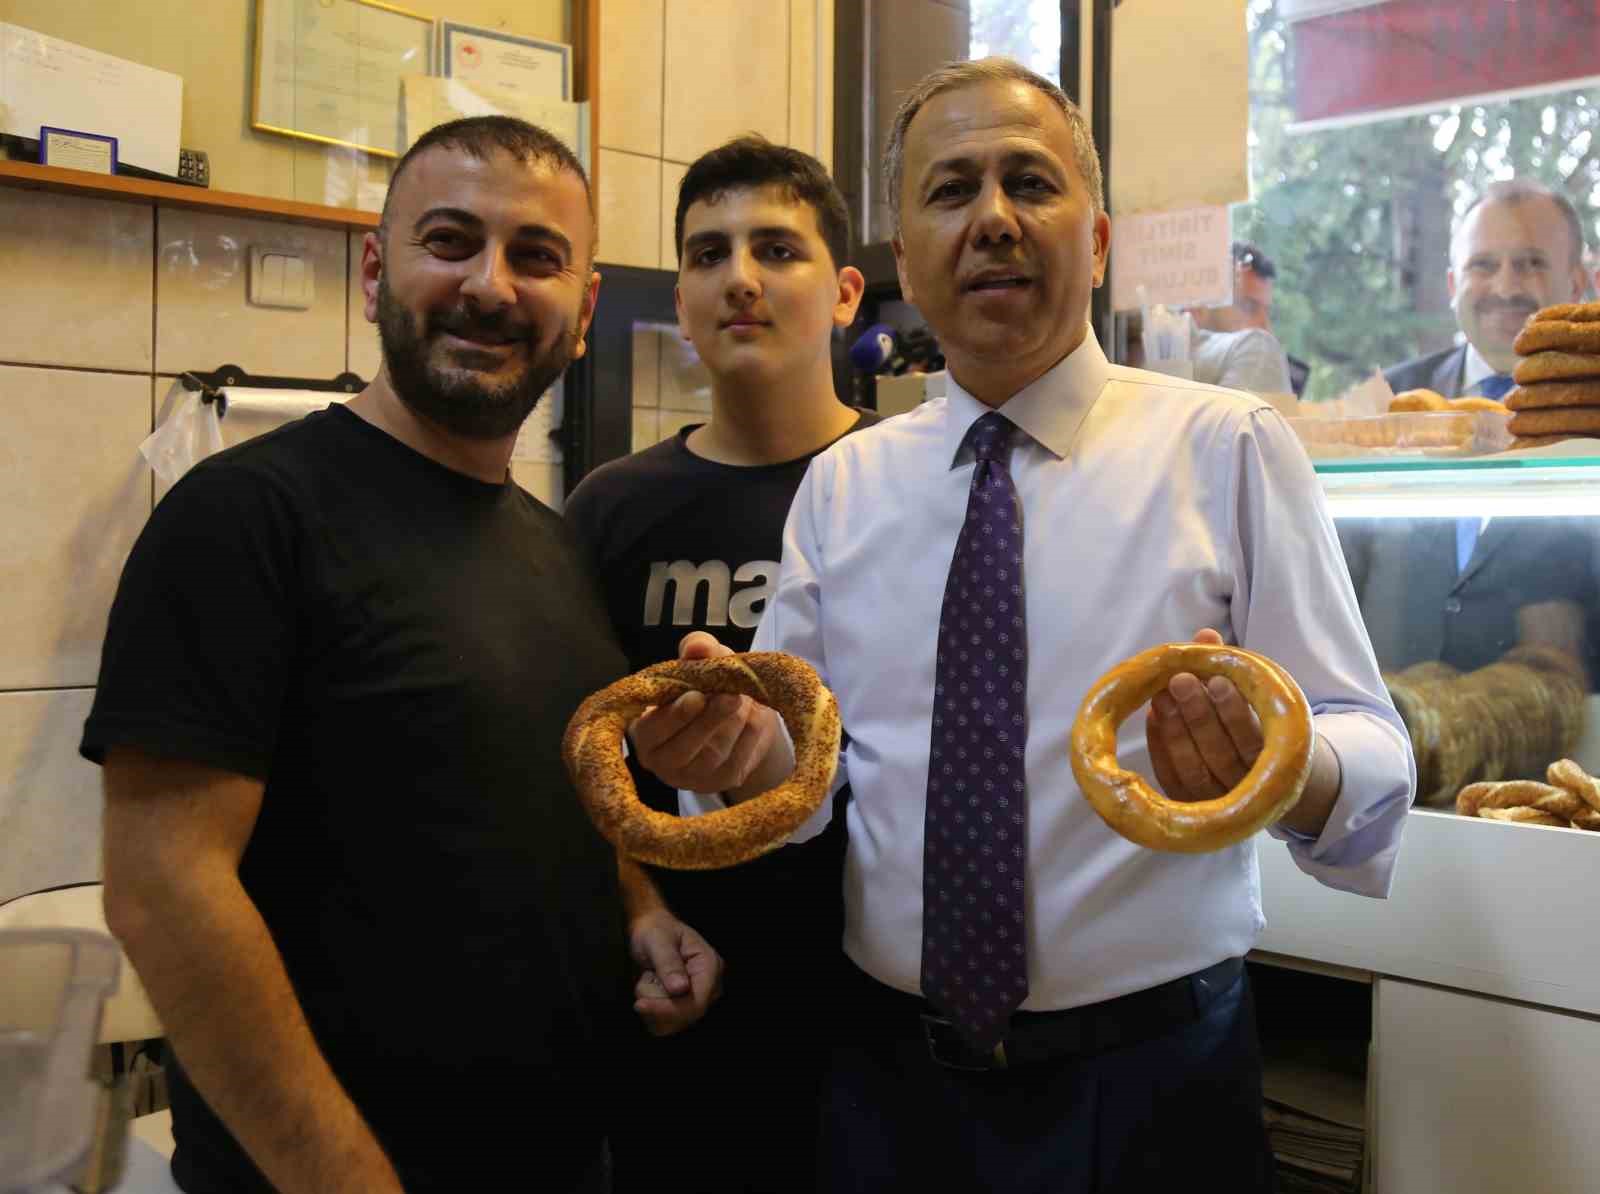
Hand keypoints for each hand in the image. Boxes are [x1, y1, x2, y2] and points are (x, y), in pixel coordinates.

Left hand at [628, 907, 722, 1035]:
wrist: (651, 931)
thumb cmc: (656, 930)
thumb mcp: (658, 940)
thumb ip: (668, 963)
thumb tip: (680, 989)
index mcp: (710, 966)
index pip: (696, 1003)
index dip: (668, 1009)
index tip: (639, 1004)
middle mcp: (710, 986)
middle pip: (684, 1016)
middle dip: (656, 1003)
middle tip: (645, 978)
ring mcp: (698, 998)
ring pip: (672, 1023)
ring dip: (652, 1004)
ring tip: (649, 979)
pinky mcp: (686, 1006)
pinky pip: (666, 1024)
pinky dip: (651, 1010)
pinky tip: (651, 990)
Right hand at [631, 632, 780, 794]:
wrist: (742, 714)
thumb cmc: (709, 686)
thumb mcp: (702, 661)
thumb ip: (697, 650)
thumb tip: (698, 646)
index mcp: (646, 732)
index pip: (652, 731)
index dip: (674, 715)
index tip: (697, 696)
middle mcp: (663, 761)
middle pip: (683, 749)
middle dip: (709, 720)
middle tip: (730, 695)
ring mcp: (693, 777)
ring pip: (714, 754)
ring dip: (733, 723)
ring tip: (743, 699)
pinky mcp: (723, 781)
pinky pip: (738, 760)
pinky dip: (750, 736)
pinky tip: (754, 716)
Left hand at [1146, 628, 1264, 801]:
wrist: (1273, 783)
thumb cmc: (1262, 730)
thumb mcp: (1256, 701)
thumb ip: (1230, 667)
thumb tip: (1206, 633)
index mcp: (1273, 762)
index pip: (1251, 739)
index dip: (1232, 710)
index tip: (1216, 679)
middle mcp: (1245, 788)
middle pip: (1219, 754)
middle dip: (1198, 714)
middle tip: (1180, 680)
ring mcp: (1216, 802)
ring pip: (1193, 769)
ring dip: (1175, 730)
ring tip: (1161, 696)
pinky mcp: (1190, 806)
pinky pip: (1172, 779)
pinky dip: (1161, 748)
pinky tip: (1154, 719)